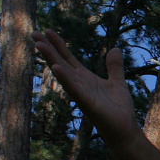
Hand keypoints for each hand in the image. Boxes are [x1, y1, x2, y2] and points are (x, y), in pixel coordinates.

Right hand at [32, 29, 138, 143]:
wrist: (125, 128)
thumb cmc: (118, 108)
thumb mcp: (118, 82)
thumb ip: (114, 67)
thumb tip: (115, 49)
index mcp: (84, 78)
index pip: (67, 58)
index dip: (58, 44)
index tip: (47, 31)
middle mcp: (79, 84)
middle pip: (60, 62)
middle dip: (48, 48)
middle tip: (34, 34)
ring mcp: (80, 93)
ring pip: (63, 73)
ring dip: (51, 59)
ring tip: (39, 45)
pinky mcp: (87, 102)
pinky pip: (73, 89)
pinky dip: (65, 78)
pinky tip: (56, 67)